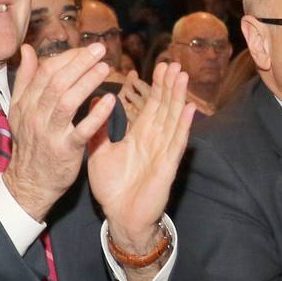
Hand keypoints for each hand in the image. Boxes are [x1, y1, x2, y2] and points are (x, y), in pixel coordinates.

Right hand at [2, 44, 112, 220]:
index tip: (86, 50)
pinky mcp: (65, 150)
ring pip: (68, 101)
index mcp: (26, 103)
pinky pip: (82, 130)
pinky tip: (110, 100)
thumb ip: (26, 79)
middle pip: (57, 82)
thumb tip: (27, 50)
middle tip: (100, 49)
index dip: (68, 58)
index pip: (46, 72)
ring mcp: (50, 133)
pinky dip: (96, 114)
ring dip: (87, 82)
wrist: (29, 182)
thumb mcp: (20, 110)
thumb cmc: (31, 143)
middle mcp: (36, 115)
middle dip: (79, 62)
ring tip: (105, 67)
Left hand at [90, 62, 194, 252]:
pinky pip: (176, 143)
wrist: (120, 218)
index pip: (151, 107)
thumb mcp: (99, 153)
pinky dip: (183, 126)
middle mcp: (154, 141)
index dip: (156, 87)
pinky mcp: (167, 166)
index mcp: (140, 137)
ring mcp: (163, 152)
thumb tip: (92, 104)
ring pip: (172, 120)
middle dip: (170, 86)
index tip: (160, 67)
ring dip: (178, 98)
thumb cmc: (113, 189)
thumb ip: (98, 130)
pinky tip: (189, 109)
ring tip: (183, 76)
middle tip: (174, 63)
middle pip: (164, 108)